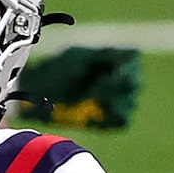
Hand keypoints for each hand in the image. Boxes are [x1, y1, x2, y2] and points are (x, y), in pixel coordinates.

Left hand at [15, 45, 143, 130]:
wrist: (37, 94)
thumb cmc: (55, 69)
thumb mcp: (79, 56)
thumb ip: (106, 55)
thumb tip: (133, 51)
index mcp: (112, 58)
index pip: (134, 59)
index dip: (128, 66)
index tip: (114, 71)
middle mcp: (117, 79)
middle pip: (136, 83)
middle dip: (116, 85)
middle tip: (95, 86)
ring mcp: (113, 100)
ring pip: (131, 103)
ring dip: (113, 100)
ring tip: (90, 98)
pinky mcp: (107, 120)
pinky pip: (122, 121)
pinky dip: (112, 118)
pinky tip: (94, 113)